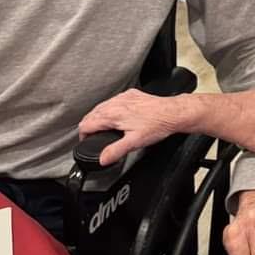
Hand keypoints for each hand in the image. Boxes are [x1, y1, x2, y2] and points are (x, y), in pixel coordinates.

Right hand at [78, 89, 198, 165]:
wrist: (172, 113)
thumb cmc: (156, 125)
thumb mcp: (133, 143)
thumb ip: (115, 151)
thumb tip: (102, 159)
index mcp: (112, 114)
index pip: (86, 124)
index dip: (83, 135)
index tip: (85, 142)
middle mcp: (116, 103)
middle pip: (92, 114)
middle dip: (89, 126)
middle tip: (91, 137)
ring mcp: (123, 97)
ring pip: (102, 106)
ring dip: (98, 117)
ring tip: (101, 127)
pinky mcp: (131, 94)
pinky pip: (114, 101)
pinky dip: (110, 109)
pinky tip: (116, 116)